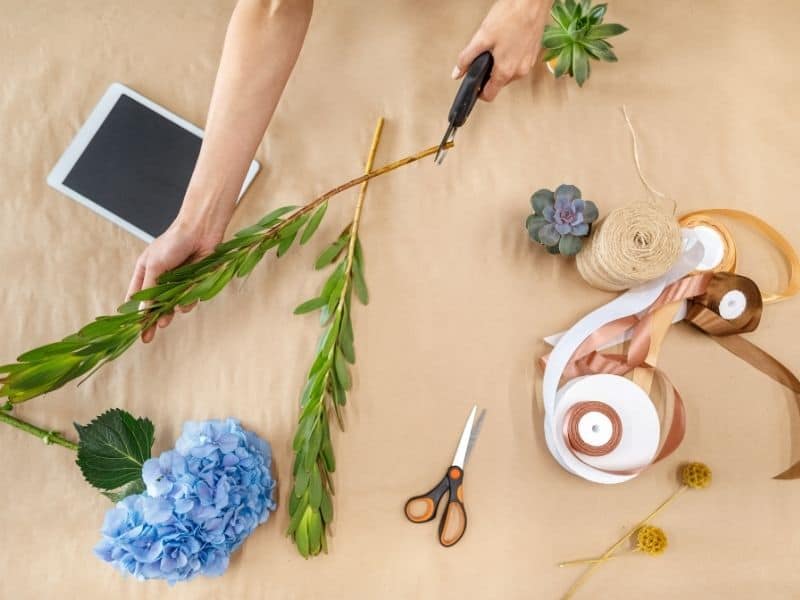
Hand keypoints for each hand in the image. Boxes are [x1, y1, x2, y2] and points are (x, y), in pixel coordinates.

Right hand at [126, 212, 226, 342]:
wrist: (202, 230)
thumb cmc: (174, 242)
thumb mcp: (155, 266)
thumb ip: (149, 290)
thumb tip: (141, 312)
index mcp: (145, 272)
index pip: (135, 298)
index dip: (133, 314)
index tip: (132, 331)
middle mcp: (161, 278)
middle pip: (154, 305)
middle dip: (151, 320)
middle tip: (149, 337)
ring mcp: (178, 280)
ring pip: (173, 304)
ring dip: (170, 312)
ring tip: (166, 319)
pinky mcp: (195, 281)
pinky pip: (190, 297)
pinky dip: (188, 301)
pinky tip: (187, 303)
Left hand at [453, 0, 548, 101]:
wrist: (532, 1)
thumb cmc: (511, 15)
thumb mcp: (481, 38)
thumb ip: (467, 58)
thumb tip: (457, 73)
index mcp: (506, 71)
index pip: (489, 95)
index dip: (478, 91)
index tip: (474, 84)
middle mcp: (520, 72)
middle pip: (498, 83)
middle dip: (489, 73)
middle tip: (484, 55)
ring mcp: (529, 63)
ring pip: (509, 72)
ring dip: (500, 64)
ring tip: (497, 44)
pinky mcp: (534, 54)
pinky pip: (518, 62)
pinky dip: (510, 56)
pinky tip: (507, 40)